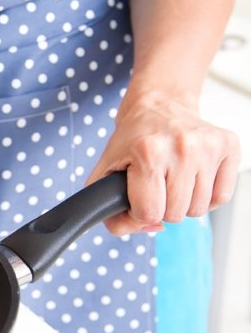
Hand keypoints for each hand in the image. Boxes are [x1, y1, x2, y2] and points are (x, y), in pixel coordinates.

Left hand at [86, 90, 239, 234]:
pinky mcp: (228, 145)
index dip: (140, 211)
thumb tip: (152, 227)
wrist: (159, 105)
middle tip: (155, 184)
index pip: (149, 213)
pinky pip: (221, 197)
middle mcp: (182, 147)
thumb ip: (109, 211)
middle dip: (162, 207)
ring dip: (183, 202)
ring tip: (172, 179)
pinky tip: (192, 178)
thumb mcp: (104, 173)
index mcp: (148, 152)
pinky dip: (206, 196)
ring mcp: (208, 146)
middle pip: (175, 214)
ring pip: (199, 210)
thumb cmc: (131, 141)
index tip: (137, 195)